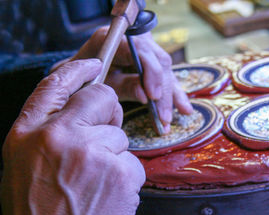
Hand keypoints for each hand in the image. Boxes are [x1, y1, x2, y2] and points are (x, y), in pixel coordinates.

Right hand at [1, 59, 144, 214]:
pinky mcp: (119, 172)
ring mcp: (90, 152)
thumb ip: (50, 135)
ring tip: (95, 188)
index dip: (79, 70)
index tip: (94, 64)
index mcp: (28, 134)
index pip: (55, 83)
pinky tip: (108, 200)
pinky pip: (134, 163)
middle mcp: (58, 136)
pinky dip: (126, 180)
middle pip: (100, 97)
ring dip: (114, 158)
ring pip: (120, 135)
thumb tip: (79, 115)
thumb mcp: (26, 167)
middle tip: (103, 140)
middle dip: (108, 113)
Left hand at [65, 27, 192, 132]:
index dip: (150, 72)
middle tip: (163, 117)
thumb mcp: (100, 83)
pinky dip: (175, 95)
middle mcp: (133, 40)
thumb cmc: (85, 79)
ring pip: (167, 70)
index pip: (140, 50)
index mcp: (114, 40)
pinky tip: (185, 109)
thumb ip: (122, 86)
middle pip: (158, 61)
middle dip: (163, 92)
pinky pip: (167, 77)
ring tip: (173, 117)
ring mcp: (145, 49)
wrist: (79, 75)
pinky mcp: (152, 62)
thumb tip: (145, 96)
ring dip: (171, 97)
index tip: (152, 97)